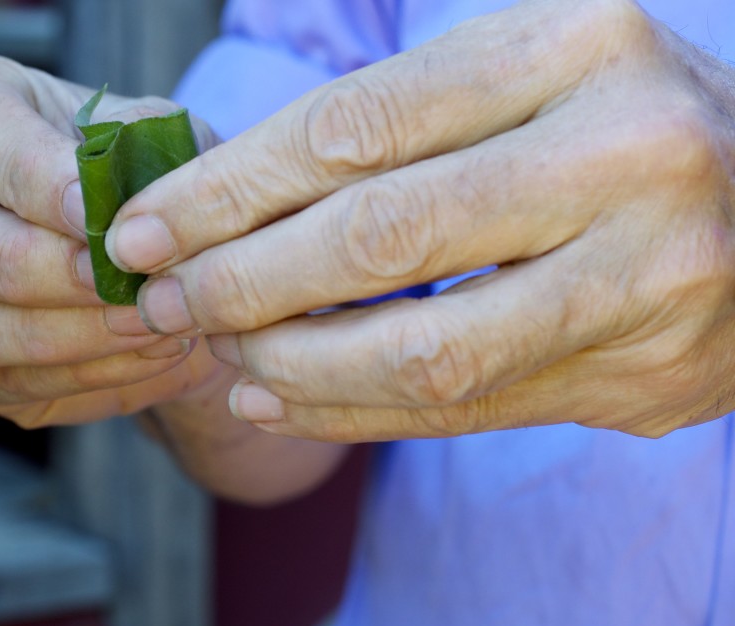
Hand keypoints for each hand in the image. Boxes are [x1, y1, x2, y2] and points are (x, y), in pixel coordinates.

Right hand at [0, 55, 221, 427]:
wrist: (150, 255)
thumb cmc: (139, 175)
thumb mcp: (157, 138)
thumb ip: (147, 148)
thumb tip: (135, 196)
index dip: (32, 177)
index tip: (94, 213)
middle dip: (33, 266)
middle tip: (122, 280)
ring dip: (58, 333)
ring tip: (148, 321)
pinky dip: (81, 372)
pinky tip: (148, 350)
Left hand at [103, 0, 734, 439]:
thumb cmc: (610, 123)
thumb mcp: (517, 73)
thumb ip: (391, 126)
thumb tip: (224, 201)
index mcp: (574, 46)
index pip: (357, 125)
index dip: (229, 187)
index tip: (144, 228)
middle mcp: (624, 154)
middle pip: (382, 235)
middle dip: (243, 280)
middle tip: (165, 299)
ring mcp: (649, 275)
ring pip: (425, 349)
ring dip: (292, 364)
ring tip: (221, 356)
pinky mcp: (645, 374)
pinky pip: (466, 410)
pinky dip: (355, 412)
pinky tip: (282, 400)